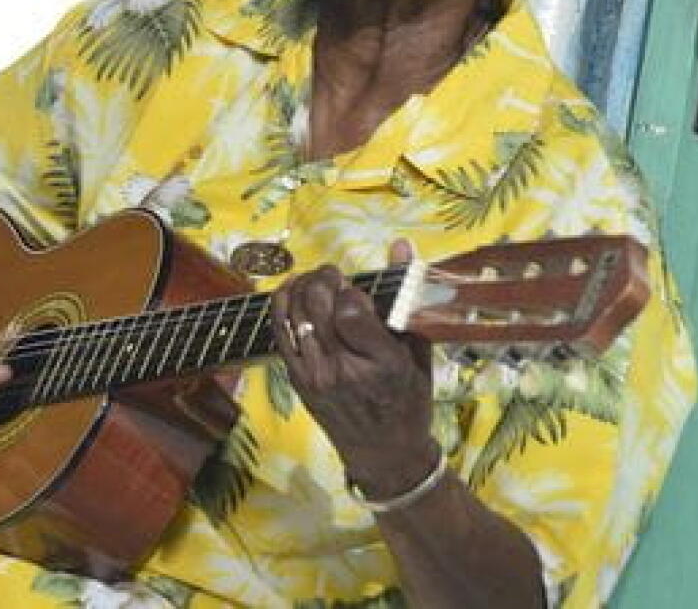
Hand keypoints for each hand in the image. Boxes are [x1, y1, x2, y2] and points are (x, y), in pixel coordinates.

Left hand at [270, 241, 440, 497]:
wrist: (384, 452)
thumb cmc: (408, 399)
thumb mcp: (418, 350)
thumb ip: (407, 295)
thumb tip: (401, 245)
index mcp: (381, 364)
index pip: (351, 310)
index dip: (352, 290)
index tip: (359, 290)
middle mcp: (343, 370)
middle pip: (317, 304)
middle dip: (324, 278)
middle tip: (334, 276)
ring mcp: (315, 376)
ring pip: (293, 313)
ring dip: (301, 286)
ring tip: (316, 283)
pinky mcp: (296, 380)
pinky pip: (279, 331)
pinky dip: (283, 306)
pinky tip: (295, 295)